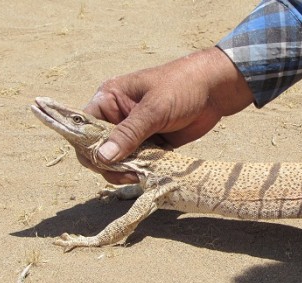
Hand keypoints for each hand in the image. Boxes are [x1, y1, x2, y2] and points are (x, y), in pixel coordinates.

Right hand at [80, 47, 252, 183]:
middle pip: (100, 148)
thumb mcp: (153, 109)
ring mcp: (135, 132)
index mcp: (109, 99)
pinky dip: (141, 170)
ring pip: (119, 159)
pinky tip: (149, 175)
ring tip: (140, 175)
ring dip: (125, 170)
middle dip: (109, 164)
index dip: (89, 148)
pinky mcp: (152, 144)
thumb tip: (102, 157)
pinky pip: (139, 162)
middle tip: (128, 174)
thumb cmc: (181, 87)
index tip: (103, 163)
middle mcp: (118, 117)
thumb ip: (128, 134)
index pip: (86, 128)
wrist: (216, 90)